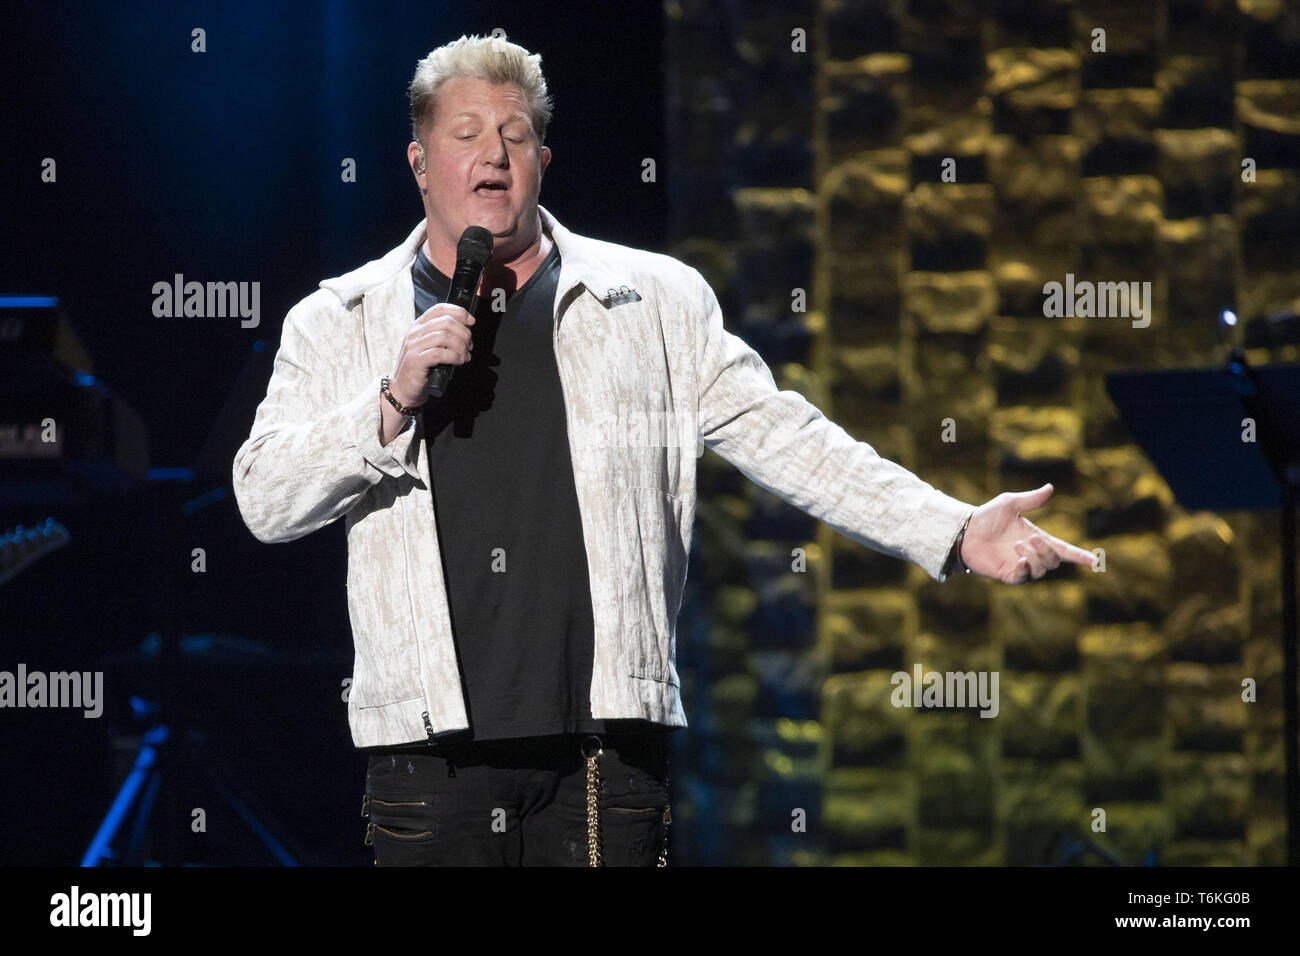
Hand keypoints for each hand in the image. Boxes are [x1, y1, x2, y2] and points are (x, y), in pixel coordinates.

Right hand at [388, 303, 474, 406]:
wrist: (402, 389)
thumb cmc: (418, 369)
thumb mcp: (428, 346)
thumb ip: (441, 336)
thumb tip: (464, 331)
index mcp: (418, 326)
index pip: (440, 309)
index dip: (459, 312)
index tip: (471, 321)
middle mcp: (415, 333)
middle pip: (446, 322)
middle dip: (464, 333)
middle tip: (469, 345)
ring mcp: (414, 346)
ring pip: (445, 336)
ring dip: (461, 346)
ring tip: (465, 356)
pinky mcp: (416, 360)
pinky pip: (440, 353)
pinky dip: (454, 356)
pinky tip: (458, 361)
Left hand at [959, 483, 1093, 583]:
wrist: (964, 530)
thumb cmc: (986, 517)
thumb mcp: (1010, 503)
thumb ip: (1031, 499)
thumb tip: (1050, 488)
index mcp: (1037, 539)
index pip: (1063, 550)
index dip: (1079, 556)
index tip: (1095, 561)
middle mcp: (1031, 554)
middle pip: (1054, 561)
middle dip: (1048, 550)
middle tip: (1030, 539)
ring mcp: (1020, 566)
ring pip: (1042, 570)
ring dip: (1035, 557)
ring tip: (1017, 545)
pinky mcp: (1008, 574)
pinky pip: (1024, 578)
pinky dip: (1026, 569)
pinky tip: (1020, 559)